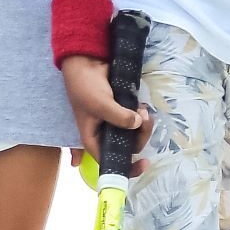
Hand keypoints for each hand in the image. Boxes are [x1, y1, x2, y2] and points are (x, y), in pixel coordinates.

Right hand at [62, 54, 149, 171]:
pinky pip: (136, 120)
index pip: (111, 161)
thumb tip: (138, 123)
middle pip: (128, 147)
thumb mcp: (100, 104)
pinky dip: (142, 115)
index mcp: (93, 139)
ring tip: (143, 109)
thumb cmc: (85, 86)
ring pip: (134, 133)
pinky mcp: (122, 110)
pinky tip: (142, 106)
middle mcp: (105, 134)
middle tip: (144, 118)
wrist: (86, 62)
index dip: (127, 167)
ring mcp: (114, 122)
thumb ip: (119, 117)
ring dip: (143, 124)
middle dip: (140, 136)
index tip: (144, 164)